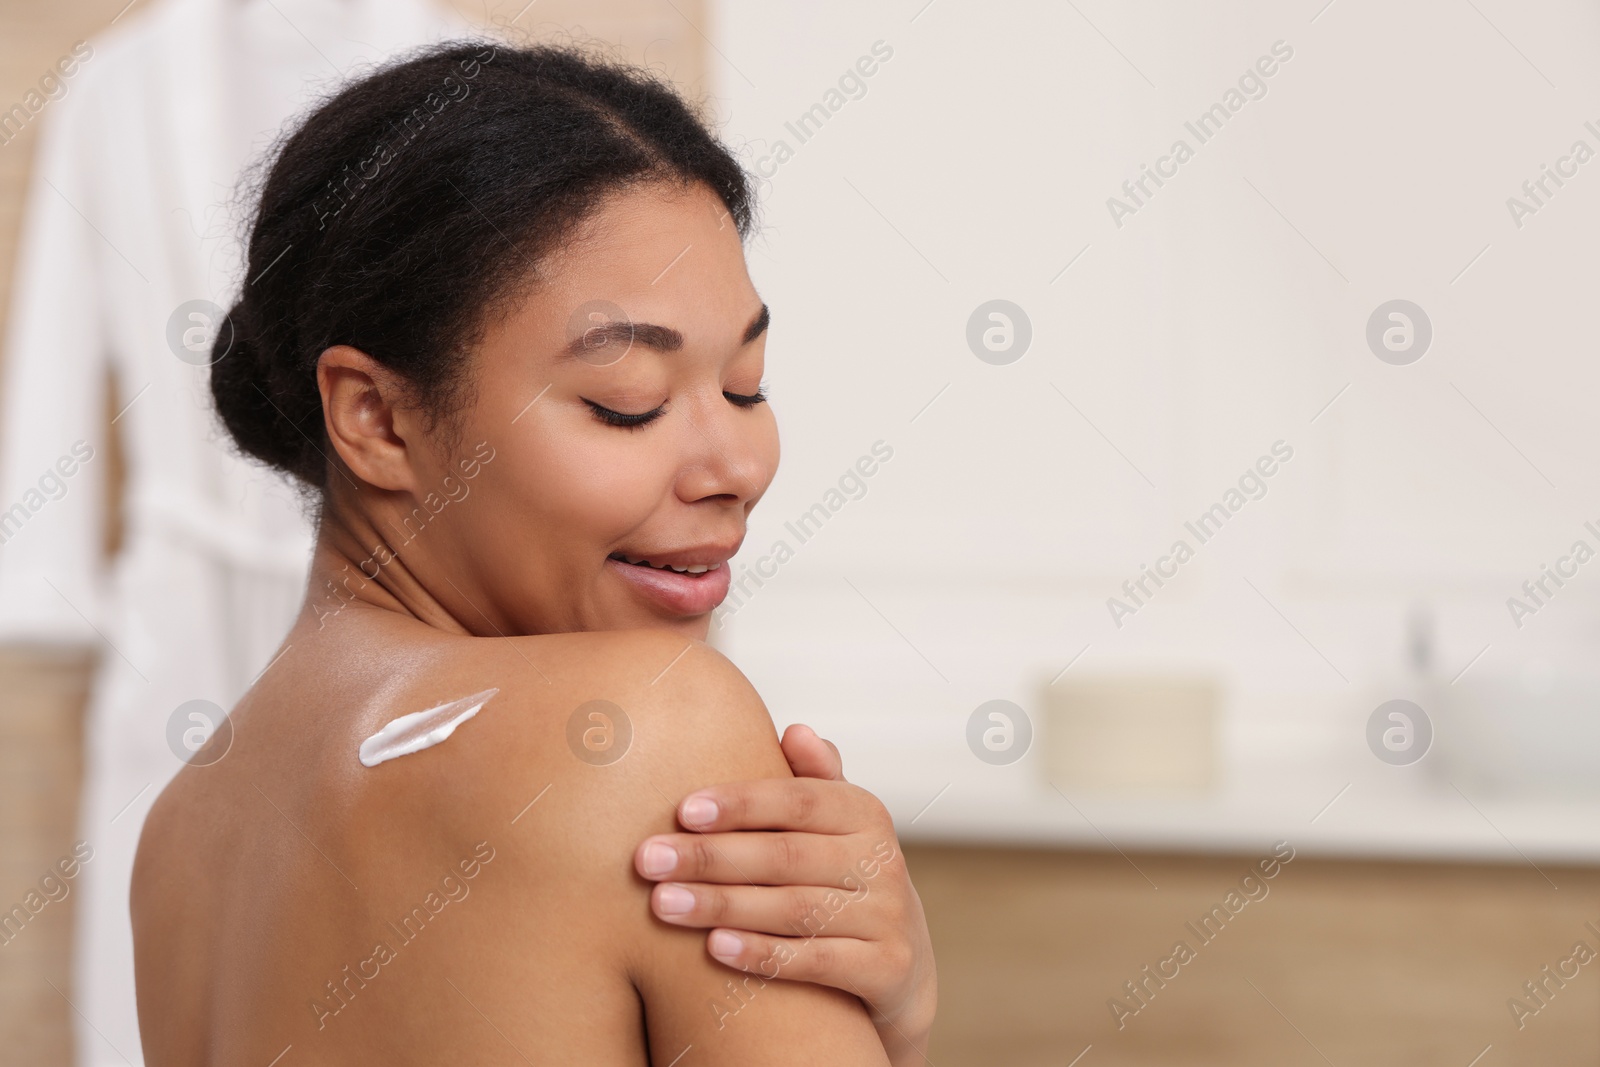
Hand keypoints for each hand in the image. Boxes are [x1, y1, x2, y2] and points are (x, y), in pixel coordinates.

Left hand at [633, 724, 935, 1065]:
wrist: (899, 963)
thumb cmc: (842, 878)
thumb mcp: (836, 826)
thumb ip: (813, 780)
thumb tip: (795, 730)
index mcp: (865, 814)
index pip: (798, 801)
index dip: (740, 804)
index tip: (682, 810)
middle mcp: (883, 861)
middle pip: (787, 856)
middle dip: (711, 857)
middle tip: (648, 860)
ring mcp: (888, 917)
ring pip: (794, 909)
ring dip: (723, 906)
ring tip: (663, 903)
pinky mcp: (888, 970)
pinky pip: (817, 961)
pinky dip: (764, 954)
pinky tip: (714, 948)